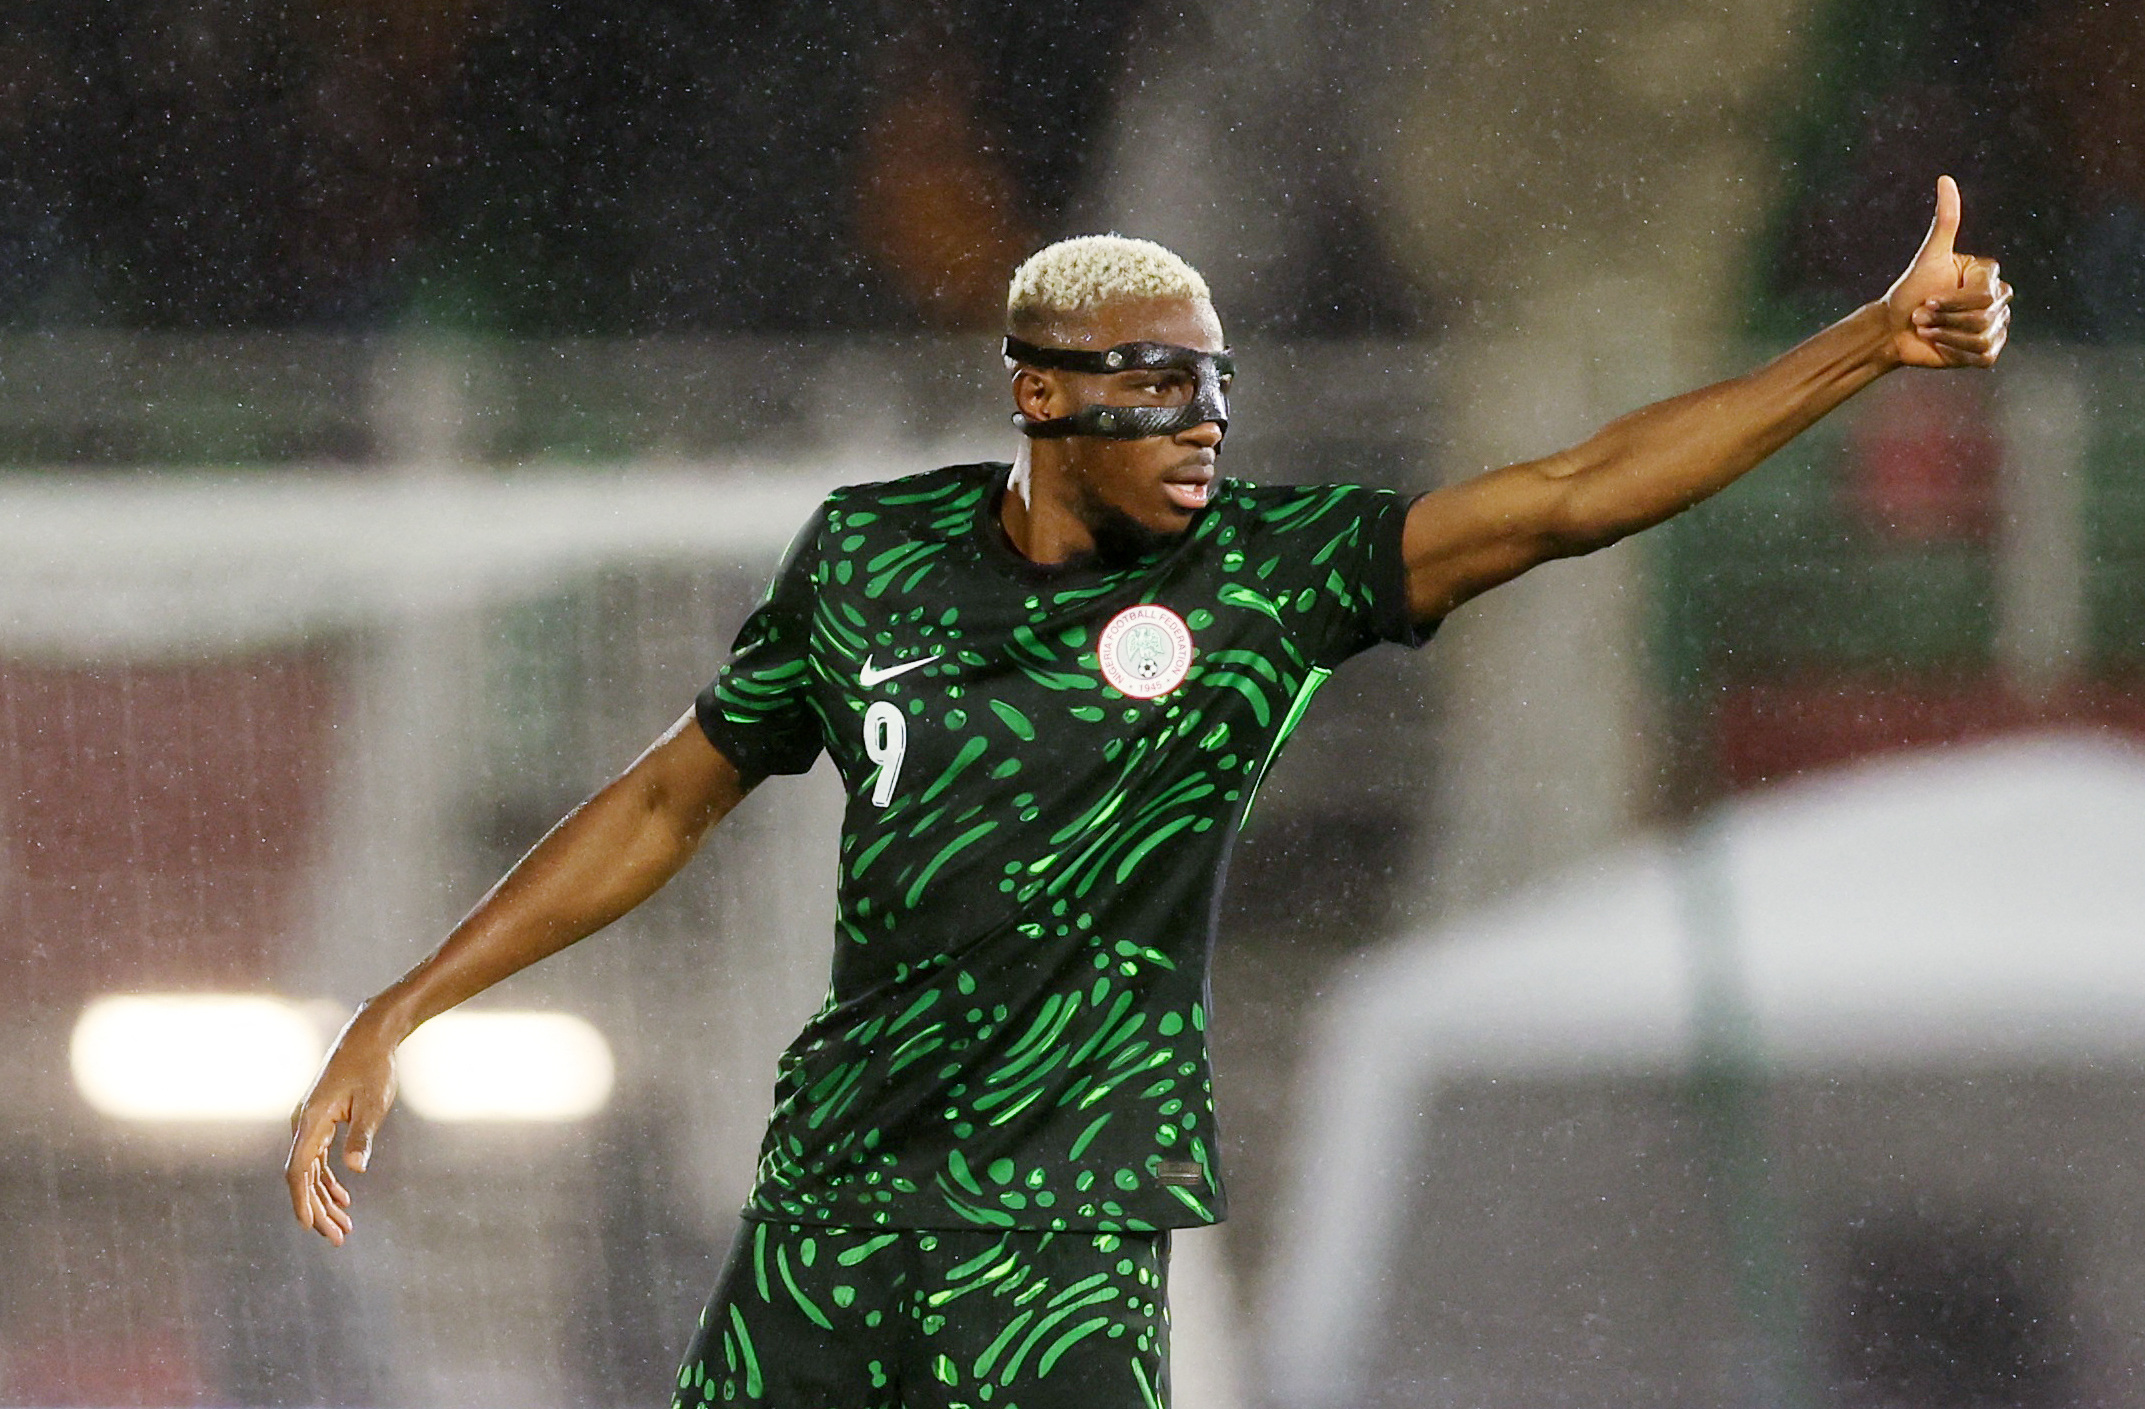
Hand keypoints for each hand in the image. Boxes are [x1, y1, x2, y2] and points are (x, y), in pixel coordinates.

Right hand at [284, 1010, 400, 1245]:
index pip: (297, 1170)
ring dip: (324, 1200)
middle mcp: (303, 1124)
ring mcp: (310, 1123)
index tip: (309, 1227)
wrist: (370, 1037)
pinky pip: (318, 1159)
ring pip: (310, 1171)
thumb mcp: (372, 1103)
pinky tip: (343, 1199)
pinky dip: (328, 1181)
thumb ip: (362, 1136)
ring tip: (343, 1228)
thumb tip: (355, 1169)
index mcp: (310, 1121)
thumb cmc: (373, 1067)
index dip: (301, 1201)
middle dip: (318, 1210)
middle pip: (302, 1177)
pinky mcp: (321, 1121)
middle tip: (338, 1238)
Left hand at [1882, 175, 2011, 369]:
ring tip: (1928, 330)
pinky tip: (1941, 346)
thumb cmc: (1909, 291)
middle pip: (1984, 318)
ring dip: (1946, 336)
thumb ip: (1944, 221)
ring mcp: (1996, 326)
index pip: (1984, 295)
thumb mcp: (1927, 257)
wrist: (1894, 329)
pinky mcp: (1987, 352)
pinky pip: (1983, 356)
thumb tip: (1945, 179)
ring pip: (1983, 338)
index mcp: (1989, 276)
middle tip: (1922, 316)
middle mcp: (1998, 300)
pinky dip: (1956, 353)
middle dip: (1945, 320)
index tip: (1927, 299)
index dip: (1952, 301)